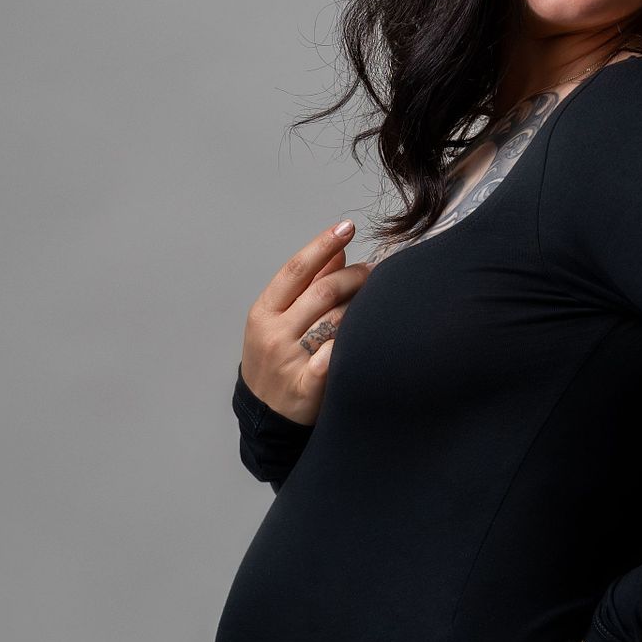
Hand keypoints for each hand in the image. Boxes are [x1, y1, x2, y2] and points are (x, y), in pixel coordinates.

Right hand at [239, 220, 373, 425]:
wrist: (264, 414)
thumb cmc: (275, 357)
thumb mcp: (278, 319)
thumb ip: (307, 284)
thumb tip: (336, 249)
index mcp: (263, 312)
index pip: (296, 270)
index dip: (322, 245)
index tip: (347, 226)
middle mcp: (272, 334)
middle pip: (323, 292)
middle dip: (355, 276)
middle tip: (377, 270)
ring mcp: (288, 362)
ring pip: (336, 321)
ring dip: (361, 306)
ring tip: (378, 300)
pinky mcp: (305, 387)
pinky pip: (336, 357)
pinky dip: (351, 342)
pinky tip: (368, 334)